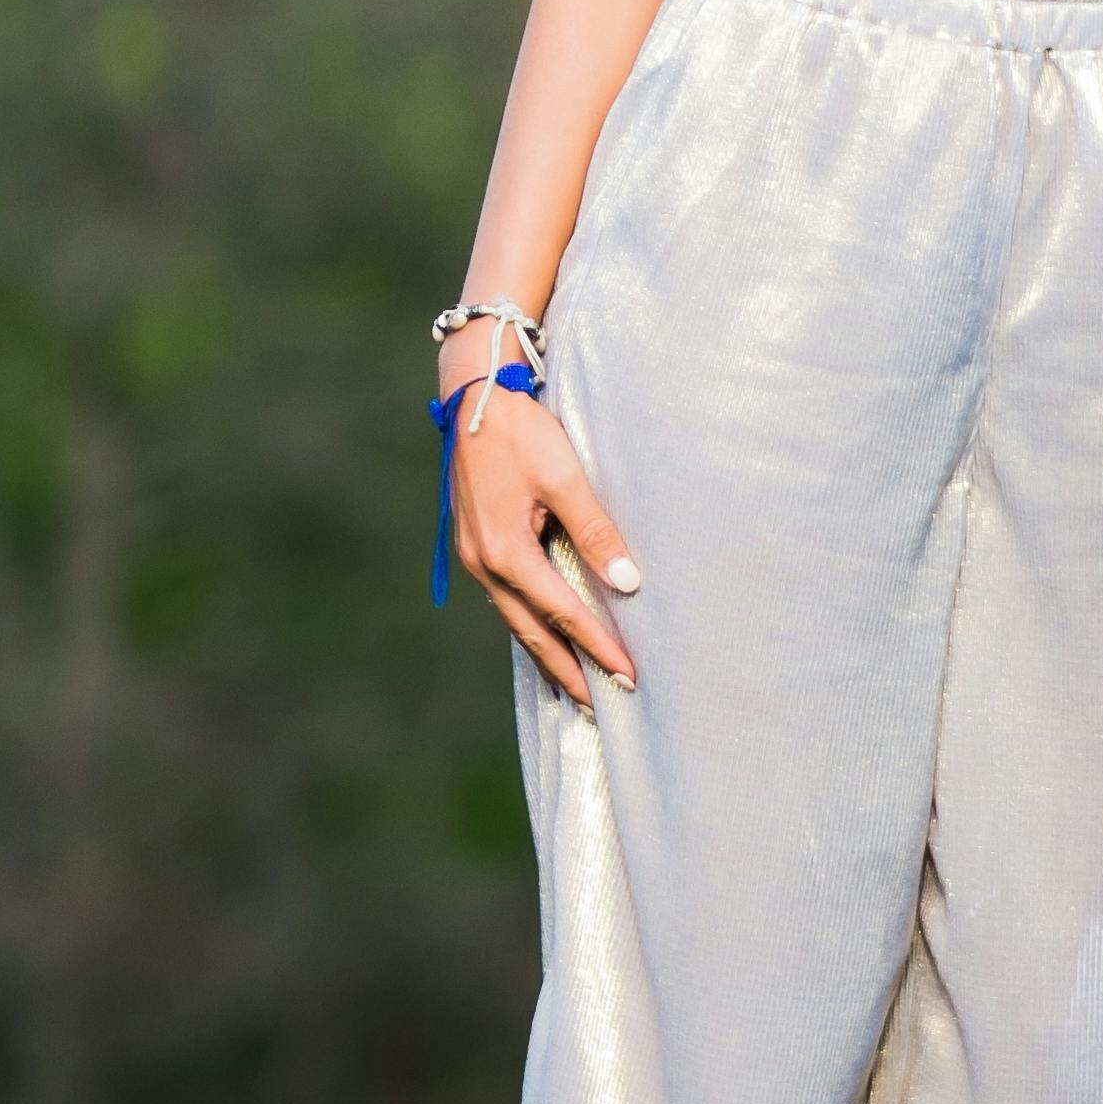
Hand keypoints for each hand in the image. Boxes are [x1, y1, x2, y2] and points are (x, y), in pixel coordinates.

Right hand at [446, 375, 641, 705]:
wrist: (473, 397)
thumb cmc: (520, 431)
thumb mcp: (564, 476)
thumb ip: (596, 531)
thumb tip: (628, 583)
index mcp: (506, 552)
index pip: (563, 613)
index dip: (598, 647)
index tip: (629, 676)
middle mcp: (485, 564)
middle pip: (533, 633)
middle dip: (569, 671)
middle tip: (602, 706)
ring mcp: (475, 558)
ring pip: (516, 620)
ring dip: (548, 653)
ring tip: (576, 684)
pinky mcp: (476, 546)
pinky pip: (507, 600)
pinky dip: (530, 624)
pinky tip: (545, 635)